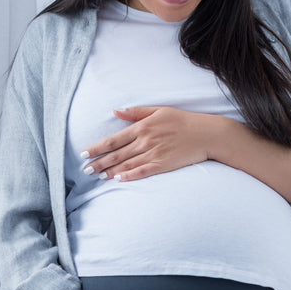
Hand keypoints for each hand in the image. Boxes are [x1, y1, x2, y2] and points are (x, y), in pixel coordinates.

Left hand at [81, 106, 221, 181]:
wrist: (207, 134)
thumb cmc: (182, 120)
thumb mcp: (158, 110)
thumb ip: (136, 112)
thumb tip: (115, 111)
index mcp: (142, 127)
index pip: (113, 139)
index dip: (97, 147)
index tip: (83, 153)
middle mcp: (145, 141)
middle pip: (116, 154)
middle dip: (98, 162)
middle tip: (84, 170)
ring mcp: (154, 154)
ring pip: (126, 164)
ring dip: (110, 170)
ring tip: (97, 176)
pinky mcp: (163, 165)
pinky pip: (143, 171)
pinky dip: (129, 176)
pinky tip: (118, 179)